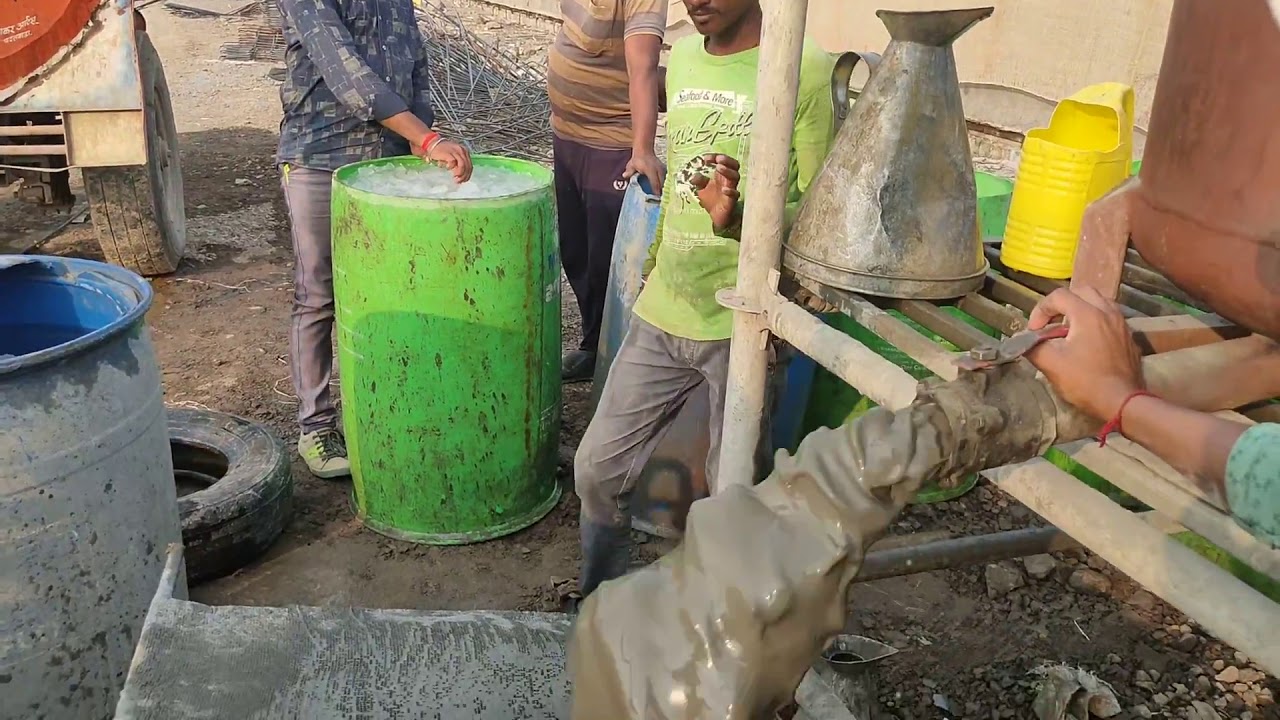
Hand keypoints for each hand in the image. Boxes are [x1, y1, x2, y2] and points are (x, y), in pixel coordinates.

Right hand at [419, 138, 472, 182]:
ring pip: (462, 165)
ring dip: (459, 173)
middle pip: (467, 166)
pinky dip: (451, 167)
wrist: (432, 143)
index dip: (467, 175)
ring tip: (455, 178)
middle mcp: (462, 150)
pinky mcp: (449, 153)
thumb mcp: (453, 157)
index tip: (463, 181)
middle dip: (464, 176)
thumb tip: (461, 175)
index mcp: (464, 151)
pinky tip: (447, 168)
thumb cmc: (442, 152)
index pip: (470, 165)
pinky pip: (453, 162)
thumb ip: (458, 164)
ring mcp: (456, 151)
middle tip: (458, 181)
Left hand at [624, 150, 663, 196]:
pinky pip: (667, 180)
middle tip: (661, 203)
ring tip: (665, 199)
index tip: (656, 199)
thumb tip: (624, 175)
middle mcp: (659, 170)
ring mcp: (663, 170)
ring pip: (666, 182)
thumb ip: (630, 171)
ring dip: (665, 190)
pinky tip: (666, 192)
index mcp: (651, 170)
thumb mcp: (632, 164)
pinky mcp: (664, 171)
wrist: (644, 150)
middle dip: (662, 193)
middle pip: (662, 184)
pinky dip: (666, 186)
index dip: (656, 192)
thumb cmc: (638, 159)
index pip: (655, 183)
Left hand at [688, 154, 740, 231]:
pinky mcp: (732, 200)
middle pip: (734, 165)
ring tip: (719, 168)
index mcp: (721, 174)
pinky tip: (724, 189)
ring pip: (735, 177)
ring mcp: (732, 189)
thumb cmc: (712, 200)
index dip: (715, 157)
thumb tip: (693, 176)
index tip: (706, 158)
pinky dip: (731, 191)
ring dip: (728, 171)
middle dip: (727, 160)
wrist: (717, 217)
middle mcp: (728, 180)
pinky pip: (735, 194)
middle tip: (718, 159)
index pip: (723, 161)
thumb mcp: (702, 189)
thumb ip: (698, 181)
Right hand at [1025, 287, 1144, 420]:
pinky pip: (1110, 317)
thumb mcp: (1051, 364)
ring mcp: (1122, 324)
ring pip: (1100, 302)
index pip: (1059, 296)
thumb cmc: (1085, 381)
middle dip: (1062, 303)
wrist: (1122, 402)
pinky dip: (1096, 320)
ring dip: (1081, 309)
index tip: (1034, 331)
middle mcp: (1107, 312)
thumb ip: (1033, 347)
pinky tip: (1089, 341)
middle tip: (1052, 322)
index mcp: (1087, 314)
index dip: (1041, 310)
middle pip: (1082, 291)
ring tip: (1070, 329)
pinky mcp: (1129, 337)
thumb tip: (1025, 342)